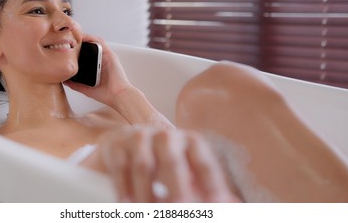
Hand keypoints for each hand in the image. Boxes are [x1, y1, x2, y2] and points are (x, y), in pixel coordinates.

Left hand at [65, 34, 133, 106]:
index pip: (87, 55)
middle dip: (80, 43)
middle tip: (67, 41)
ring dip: (85, 38)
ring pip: (95, 42)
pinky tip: (82, 38)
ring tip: (73, 37)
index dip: (78, 51)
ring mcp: (106, 57)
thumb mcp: (87, 89)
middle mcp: (102, 60)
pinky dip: (91, 38)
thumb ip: (76, 85)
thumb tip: (65, 81)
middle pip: (90, 47)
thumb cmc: (107, 94)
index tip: (67, 50)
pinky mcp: (110, 54)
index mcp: (98, 67)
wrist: (118, 95)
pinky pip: (100, 42)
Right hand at [91, 126, 240, 202]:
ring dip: (146, 195)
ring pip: (144, 166)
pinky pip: (120, 167)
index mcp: (189, 141)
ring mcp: (138, 137)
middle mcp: (165, 135)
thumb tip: (232, 206)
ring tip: (149, 213)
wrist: (122, 147)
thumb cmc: (162, 166)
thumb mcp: (186, 176)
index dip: (211, 186)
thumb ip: (207, 190)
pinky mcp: (115, 143)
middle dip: (177, 190)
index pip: (203, 163)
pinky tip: (127, 205)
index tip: (216, 206)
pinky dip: (123, 189)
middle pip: (173, 162)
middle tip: (180, 209)